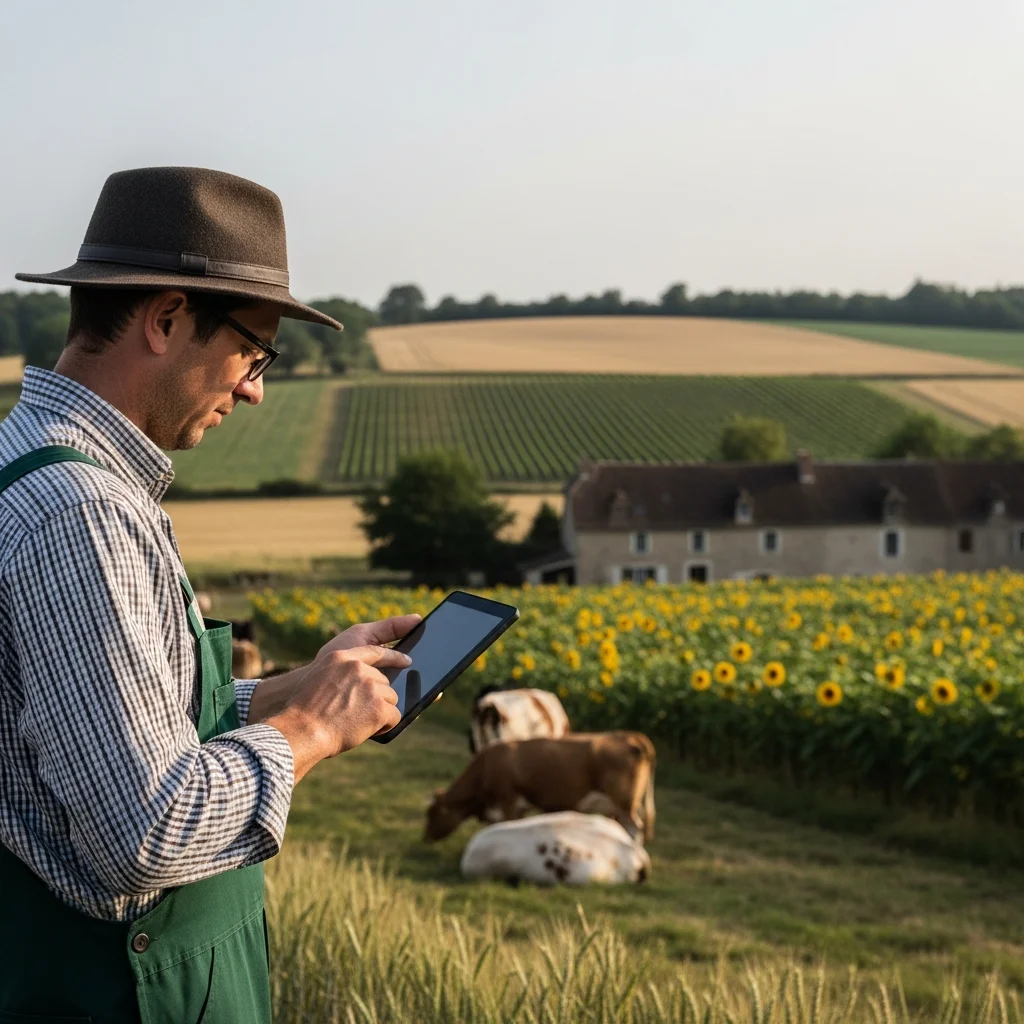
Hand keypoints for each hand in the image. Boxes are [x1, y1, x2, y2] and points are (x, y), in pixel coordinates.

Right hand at [247, 614, 421, 724]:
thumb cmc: (304, 713)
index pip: (374, 651)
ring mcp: (370, 686)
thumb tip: (359, 683)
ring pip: (390, 699)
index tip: (406, 660)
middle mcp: (357, 668)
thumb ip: (339, 676)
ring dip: (380, 712)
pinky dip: (385, 726)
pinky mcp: (379, 707)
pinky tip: (369, 731)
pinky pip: (394, 716)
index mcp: (340, 658)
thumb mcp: (318, 681)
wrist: (301, 732)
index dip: (393, 656)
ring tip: (358, 723)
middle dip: (376, 698)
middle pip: (384, 681)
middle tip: (358, 713)